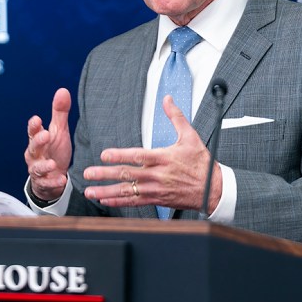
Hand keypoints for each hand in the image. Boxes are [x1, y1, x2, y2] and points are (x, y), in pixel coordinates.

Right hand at [24, 88, 71, 200]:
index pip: (33, 131)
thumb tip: (63, 90)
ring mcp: (38, 170)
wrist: (54, 176)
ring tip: (52, 164)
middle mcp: (34, 154)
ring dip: (44, 166)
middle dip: (38, 141)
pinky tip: (61, 180)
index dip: (34, 126)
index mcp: (38, 140)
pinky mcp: (44, 183)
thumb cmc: (54, 150)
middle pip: (33, 147)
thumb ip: (59, 113)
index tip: (37, 119)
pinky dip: (54, 182)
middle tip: (45, 135)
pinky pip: (47, 183)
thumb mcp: (58, 131)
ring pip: (37, 168)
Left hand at [82, 95, 221, 211]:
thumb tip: (167, 99)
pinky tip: (106, 201)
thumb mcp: (191, 136)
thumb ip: (176, 117)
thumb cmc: (202, 163)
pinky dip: (119, 202)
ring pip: (127, 191)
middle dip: (105, 174)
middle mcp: (157, 175)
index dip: (119, 155)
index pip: (137, 156)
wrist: (213, 190)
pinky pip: (134, 202)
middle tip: (88, 173)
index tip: (104, 154)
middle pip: (127, 174)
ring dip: (107, 191)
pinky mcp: (156, 200)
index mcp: (163, 158)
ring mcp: (155, 190)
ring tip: (90, 191)